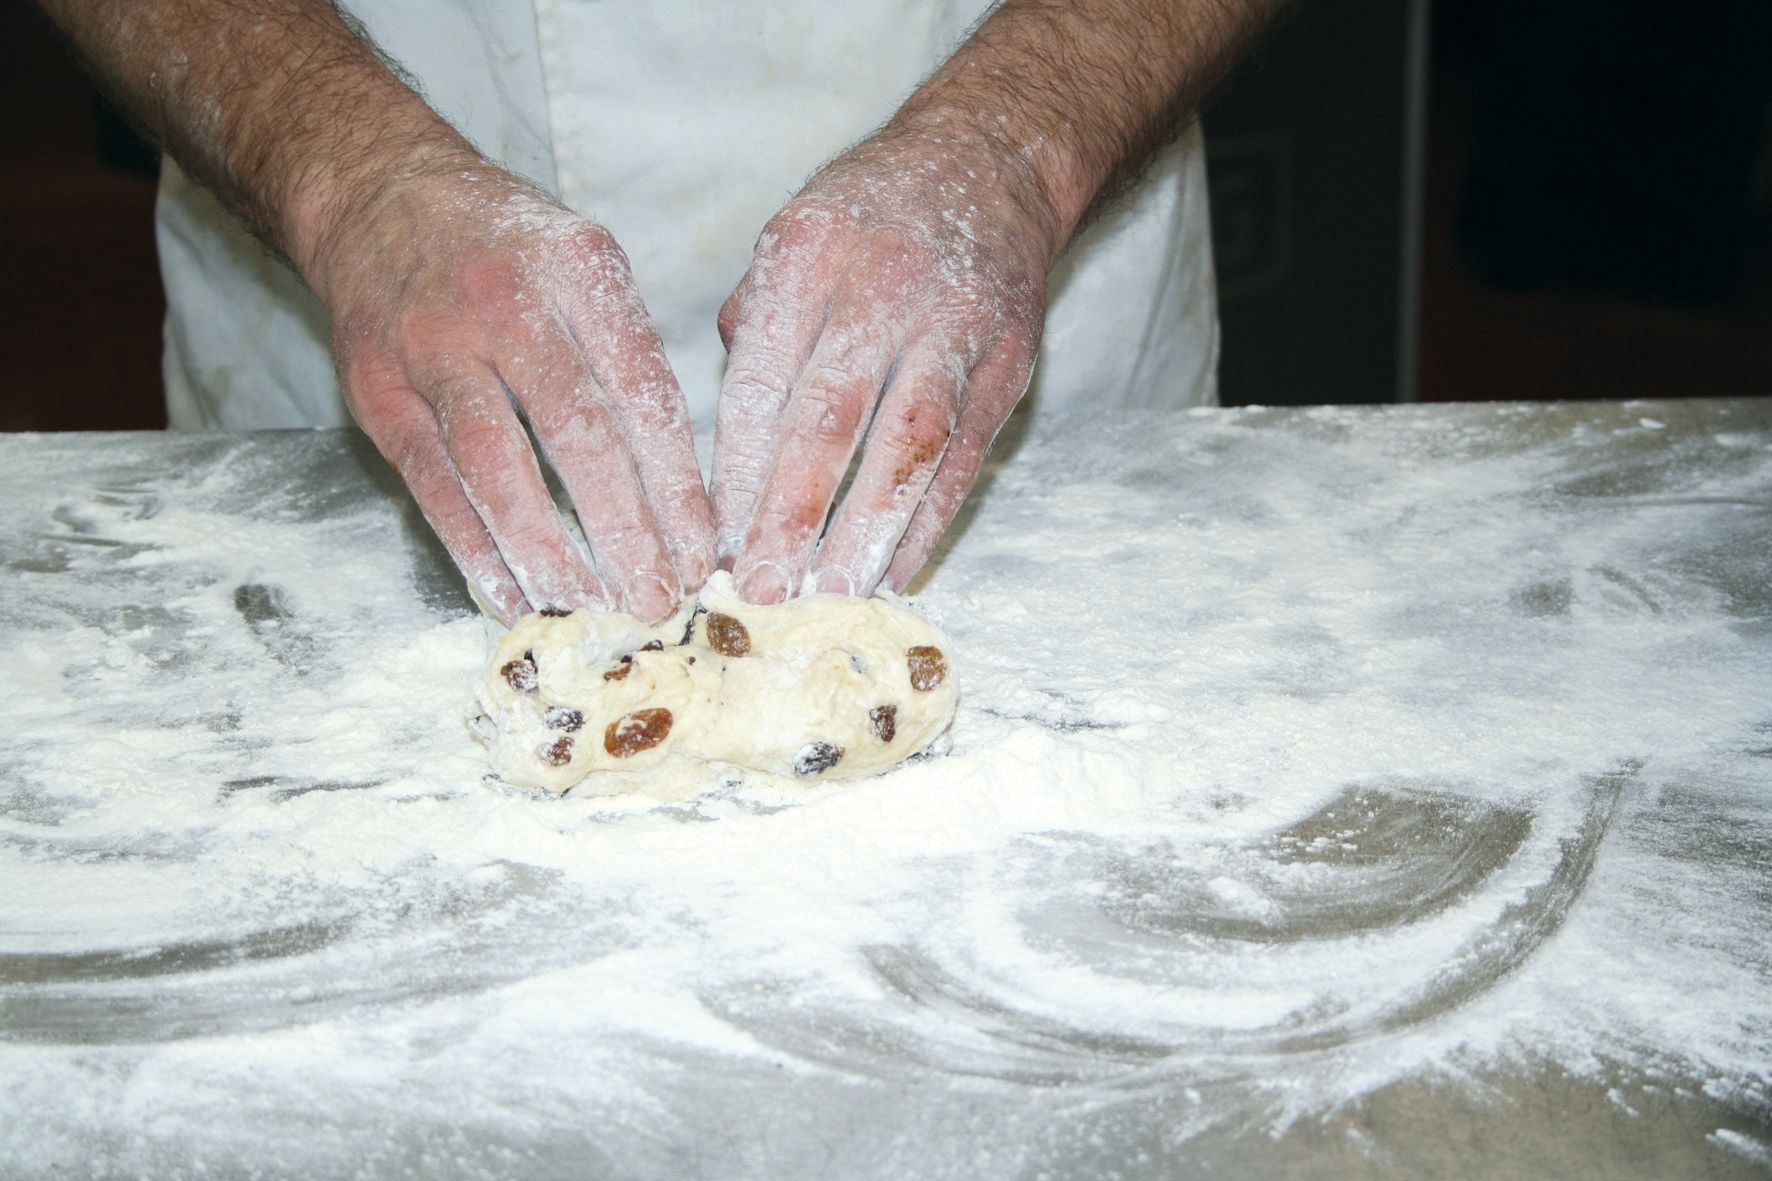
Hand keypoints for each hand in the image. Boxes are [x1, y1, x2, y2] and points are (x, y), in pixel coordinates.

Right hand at [313, 157, 713, 624]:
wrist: (377, 193)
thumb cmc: (507, 248)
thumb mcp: (585, 264)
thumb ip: (628, 356)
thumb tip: (677, 487)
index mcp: (578, 271)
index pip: (641, 390)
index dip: (674, 482)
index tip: (700, 551)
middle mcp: (506, 306)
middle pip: (577, 432)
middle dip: (624, 527)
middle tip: (658, 597)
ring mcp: (433, 349)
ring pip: (498, 467)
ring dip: (548, 551)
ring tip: (590, 610)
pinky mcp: (379, 393)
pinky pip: (434, 484)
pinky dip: (474, 549)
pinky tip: (514, 596)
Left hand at [710, 126, 1060, 601]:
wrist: (991, 164)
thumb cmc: (867, 217)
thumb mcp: (790, 238)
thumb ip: (754, 332)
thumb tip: (728, 445)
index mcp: (806, 255)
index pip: (762, 382)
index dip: (737, 474)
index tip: (713, 546)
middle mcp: (882, 287)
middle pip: (830, 419)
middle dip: (791, 515)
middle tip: (761, 590)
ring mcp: (954, 325)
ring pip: (907, 445)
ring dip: (867, 532)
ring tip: (831, 596)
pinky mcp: (1007, 363)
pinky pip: (963, 456)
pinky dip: (928, 520)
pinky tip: (895, 570)